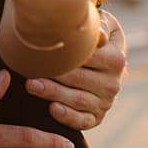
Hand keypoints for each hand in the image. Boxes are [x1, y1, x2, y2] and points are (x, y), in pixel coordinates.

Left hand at [25, 9, 127, 130]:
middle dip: (54, 75)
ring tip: (32, 85)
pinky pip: (82, 121)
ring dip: (52, 93)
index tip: (46, 50)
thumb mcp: (104, 26)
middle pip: (79, 79)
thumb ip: (100, 26)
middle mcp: (113, 83)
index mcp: (116, 59)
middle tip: (31, 70)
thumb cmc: (98, 40)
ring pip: (77, 100)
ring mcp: (105, 102)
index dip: (67, 54)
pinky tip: (52, 108)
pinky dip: (67, 116)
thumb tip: (98, 36)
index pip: (89, 57)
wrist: (107, 64)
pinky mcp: (96, 117)